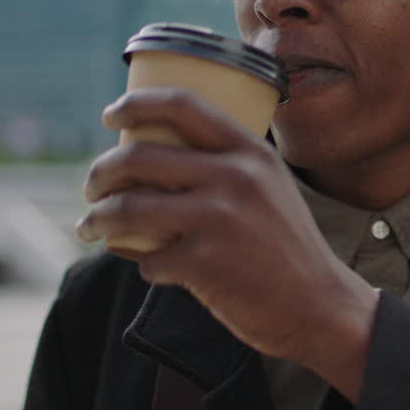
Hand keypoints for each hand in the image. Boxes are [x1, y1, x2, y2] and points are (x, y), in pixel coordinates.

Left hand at [75, 87, 376, 399]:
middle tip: (92, 188)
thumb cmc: (286, 247)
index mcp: (251, 151)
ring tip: (90, 228)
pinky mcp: (205, 264)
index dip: (135, 104)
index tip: (110, 116)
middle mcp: (235, 177)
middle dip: (100, 172)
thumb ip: (227, 167)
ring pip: (129, 209)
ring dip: (98, 220)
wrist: (319, 305)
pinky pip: (148, 259)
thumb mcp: (270, 188)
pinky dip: (143, 265)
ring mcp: (219, 220)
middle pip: (139, 156)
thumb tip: (155, 156)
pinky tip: (156, 268)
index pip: (182, 105)